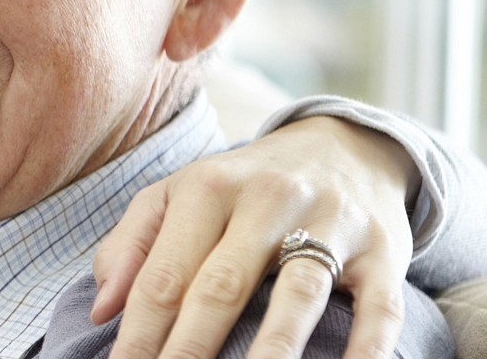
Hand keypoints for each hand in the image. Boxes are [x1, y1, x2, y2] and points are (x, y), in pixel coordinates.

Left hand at [92, 116, 419, 358]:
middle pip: (222, 286)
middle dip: (189, 348)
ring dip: (270, 351)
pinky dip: (367, 349)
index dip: (139, 333)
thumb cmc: (241, 188)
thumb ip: (132, 245)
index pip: (164, 274)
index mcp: (208, 187)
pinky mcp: (383, 251)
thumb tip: (103, 307)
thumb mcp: (178, 195)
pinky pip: (379, 308)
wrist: (344, 147)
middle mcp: (269, 200)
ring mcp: (332, 223)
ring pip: (298, 294)